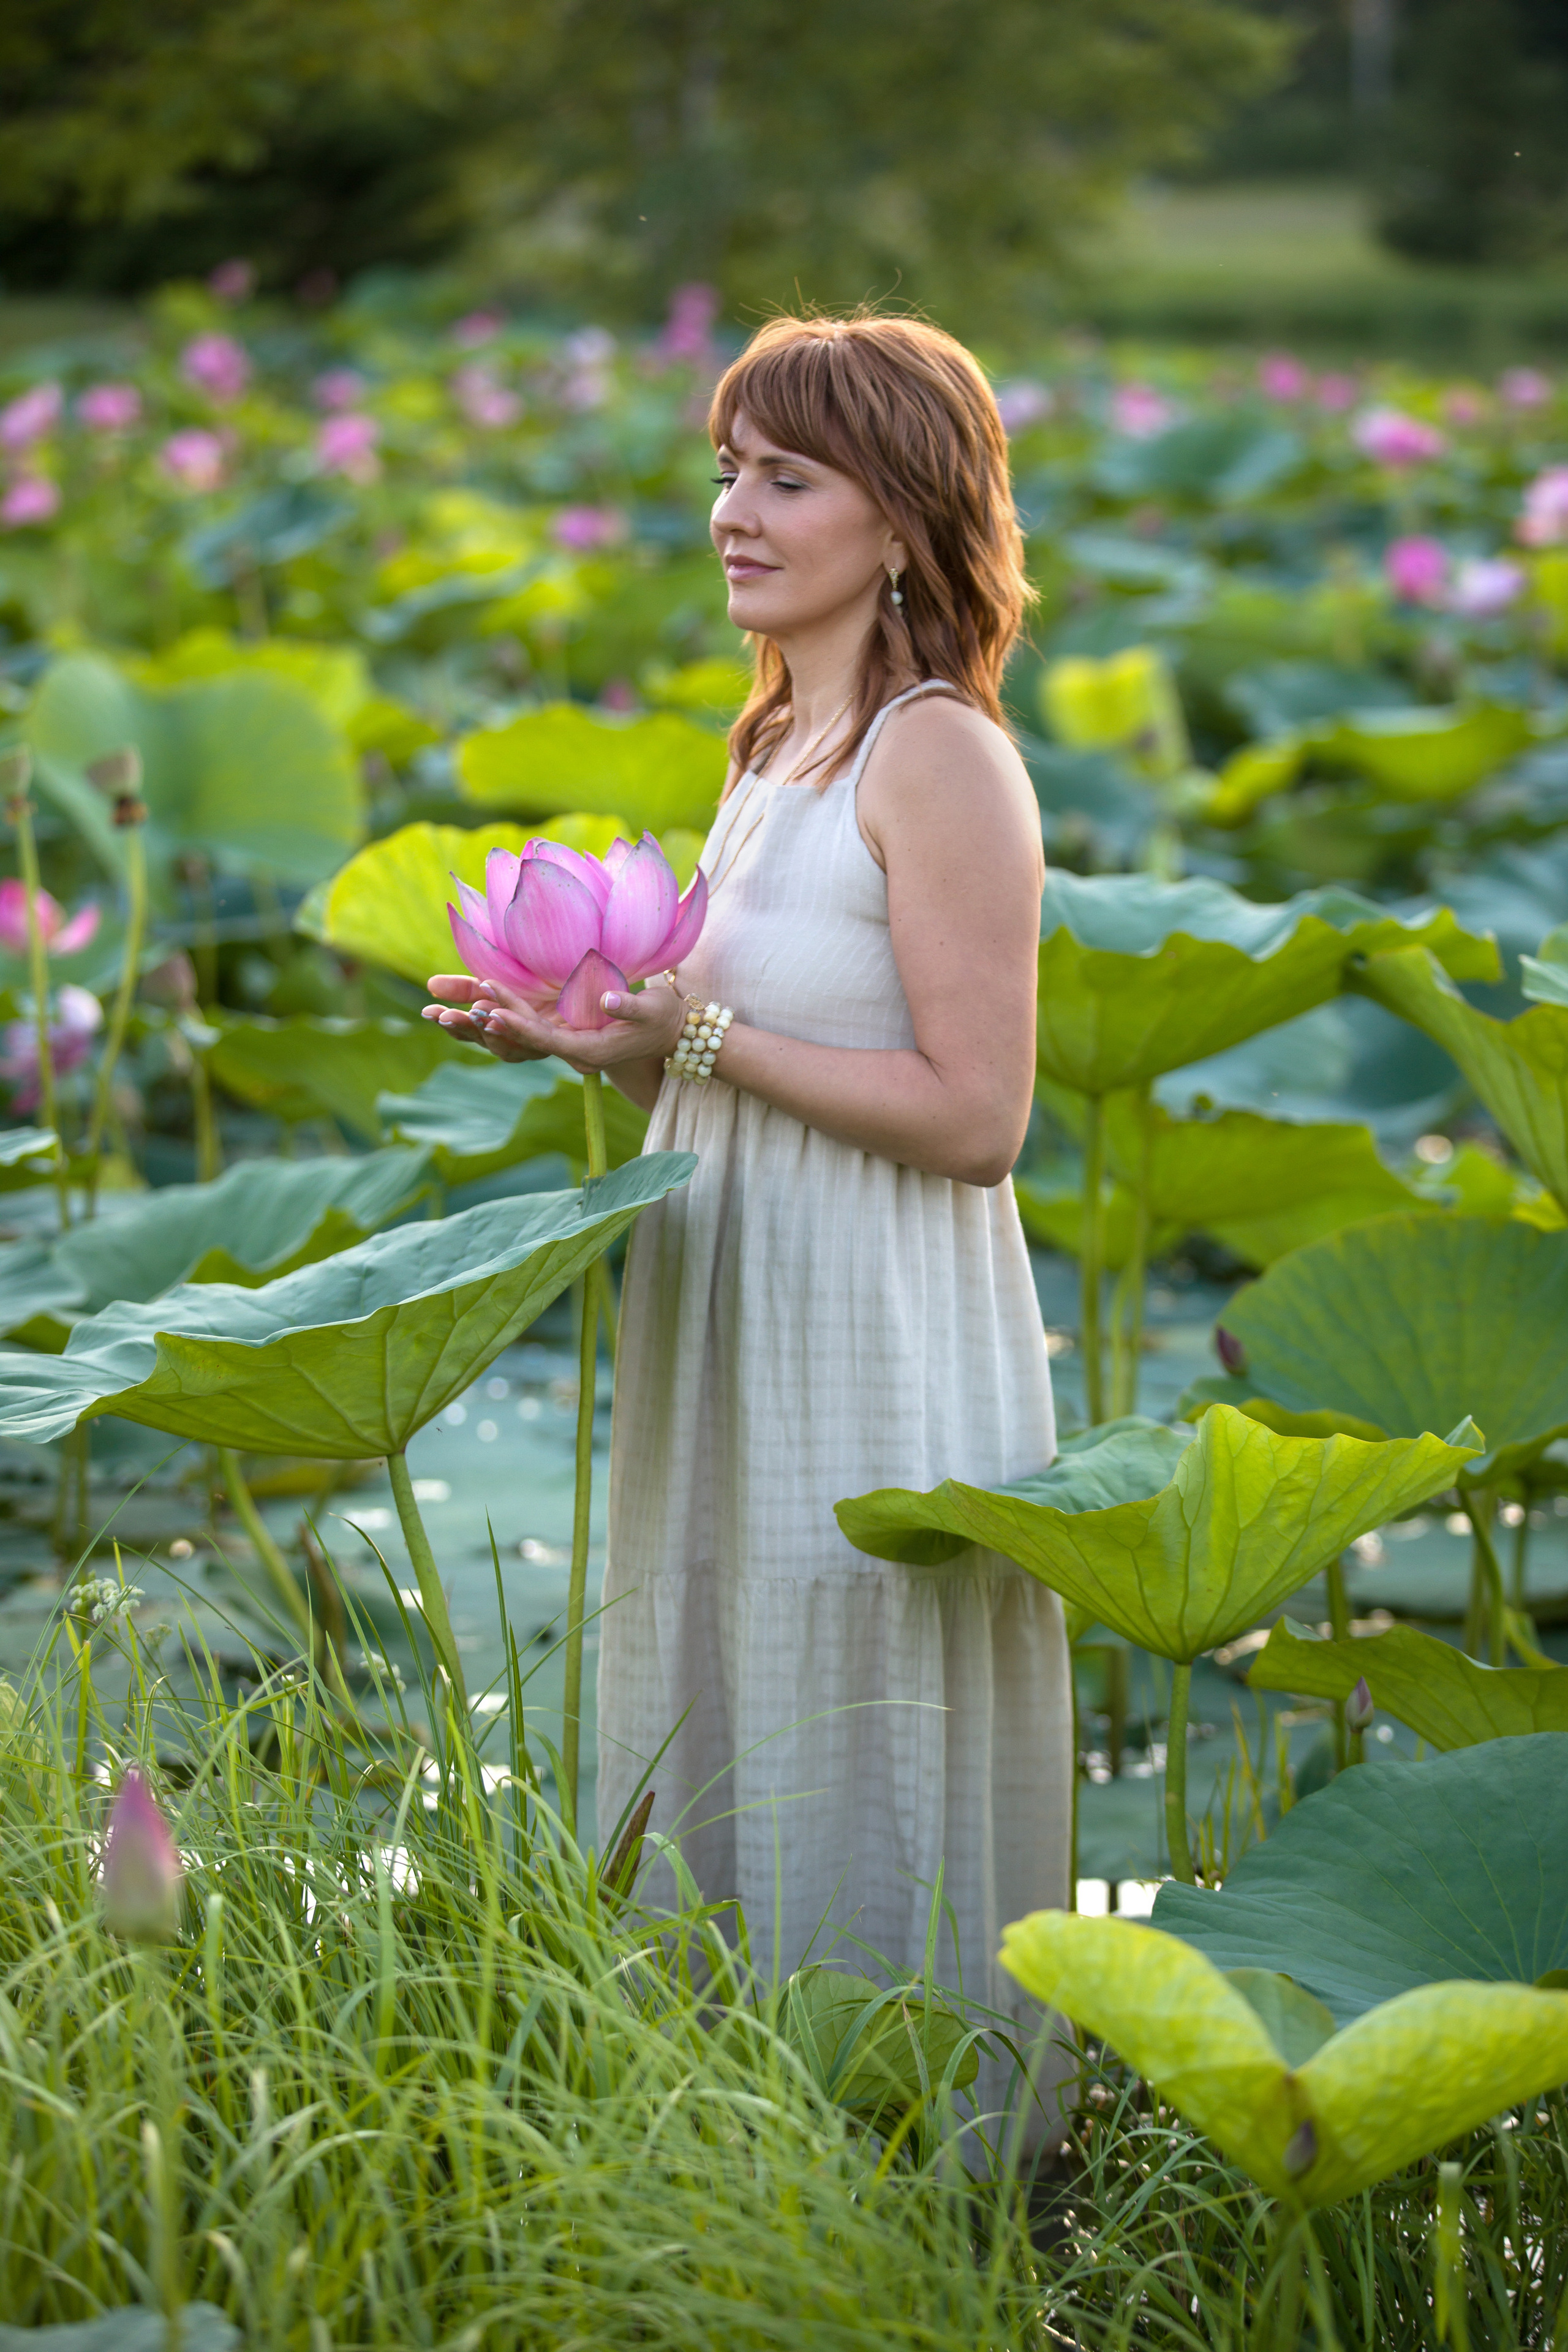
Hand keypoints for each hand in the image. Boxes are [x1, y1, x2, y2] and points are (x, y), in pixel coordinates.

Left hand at [423, 973, 686, 1072]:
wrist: (671, 1034)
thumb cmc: (664, 1018)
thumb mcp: (652, 1010)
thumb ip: (628, 1005)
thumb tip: (606, 997)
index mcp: (589, 1050)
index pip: (545, 1038)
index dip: (517, 1024)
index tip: (489, 1010)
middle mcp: (571, 1052)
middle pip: (523, 1038)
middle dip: (490, 1022)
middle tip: (457, 1004)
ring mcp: (565, 1044)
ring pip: (518, 1035)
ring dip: (486, 1022)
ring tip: (450, 1008)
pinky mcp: (563, 1033)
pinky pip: (526, 1027)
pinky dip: (501, 1015)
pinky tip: (474, 1001)